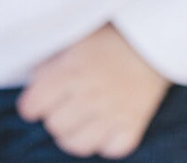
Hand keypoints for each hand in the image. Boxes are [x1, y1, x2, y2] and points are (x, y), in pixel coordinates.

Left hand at [17, 23, 169, 158]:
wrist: (155, 38)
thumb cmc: (111, 35)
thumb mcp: (75, 38)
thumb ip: (51, 61)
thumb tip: (33, 82)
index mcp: (71, 70)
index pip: (34, 105)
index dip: (31, 104)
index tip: (35, 102)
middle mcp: (90, 93)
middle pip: (55, 126)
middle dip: (54, 117)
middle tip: (62, 107)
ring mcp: (113, 111)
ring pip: (78, 145)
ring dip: (74, 135)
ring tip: (79, 122)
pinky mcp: (134, 123)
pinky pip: (111, 150)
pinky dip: (105, 143)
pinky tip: (105, 127)